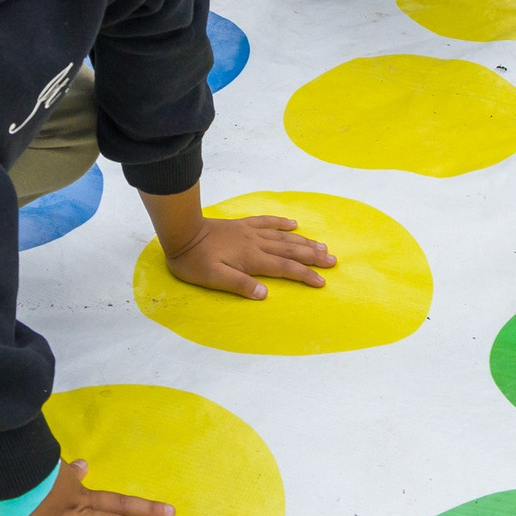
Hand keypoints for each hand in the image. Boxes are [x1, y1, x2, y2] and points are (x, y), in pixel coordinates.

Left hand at [162, 213, 334, 298]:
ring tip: (322, 245)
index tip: (322, 282)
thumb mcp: (213, 279)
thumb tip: (264, 294)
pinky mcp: (243, 225)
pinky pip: (267, 221)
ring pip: (283, 237)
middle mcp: (256, 243)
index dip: (305, 275)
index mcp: (252, 259)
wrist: (182, 233)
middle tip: (333, 260)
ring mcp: (250, 232)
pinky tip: (293, 223)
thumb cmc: (195, 261)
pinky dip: (282, 222)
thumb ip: (239, 285)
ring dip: (304, 241)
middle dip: (313, 256)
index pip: (285, 268)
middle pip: (290, 250)